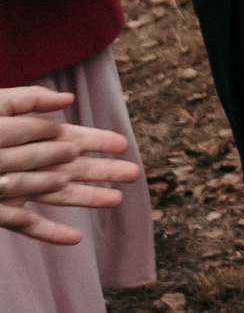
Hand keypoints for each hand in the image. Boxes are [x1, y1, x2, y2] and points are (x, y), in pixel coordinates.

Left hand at [0, 89, 136, 245]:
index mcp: (30, 139)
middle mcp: (28, 165)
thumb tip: (66, 100)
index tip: (122, 145)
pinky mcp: (2, 211)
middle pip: (73, 169)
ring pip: (58, 195)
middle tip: (132, 174)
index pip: (72, 139)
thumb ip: (28, 101)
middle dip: (103, 171)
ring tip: (117, 200)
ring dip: (88, 198)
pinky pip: (27, 225)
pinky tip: (74, 239)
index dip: (98, 142)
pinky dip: (51, 234)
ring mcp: (15, 189)